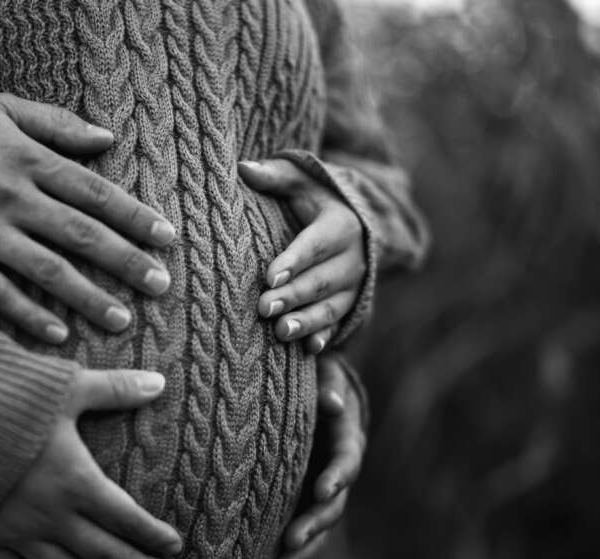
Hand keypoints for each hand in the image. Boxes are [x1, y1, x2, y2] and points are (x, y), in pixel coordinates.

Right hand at [0, 94, 175, 343]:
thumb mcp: (0, 108)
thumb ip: (56, 123)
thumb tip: (108, 137)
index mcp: (27, 160)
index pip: (94, 191)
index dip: (134, 216)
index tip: (166, 239)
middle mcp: (11, 197)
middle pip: (81, 234)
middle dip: (126, 262)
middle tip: (160, 286)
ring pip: (47, 270)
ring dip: (88, 297)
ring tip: (122, 319)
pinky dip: (29, 315)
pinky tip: (60, 335)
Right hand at [0, 368, 181, 558]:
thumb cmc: (4, 394)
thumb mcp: (65, 386)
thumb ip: (114, 389)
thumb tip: (159, 381)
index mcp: (76, 480)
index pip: (127, 519)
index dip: (153, 536)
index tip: (174, 547)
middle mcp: (51, 514)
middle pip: (106, 554)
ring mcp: (17, 532)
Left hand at [238, 159, 364, 352]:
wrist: (358, 220)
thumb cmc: (318, 198)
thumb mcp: (304, 180)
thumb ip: (276, 175)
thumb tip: (241, 168)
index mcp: (341, 224)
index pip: (315, 244)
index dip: (293, 261)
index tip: (268, 276)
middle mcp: (354, 257)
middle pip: (321, 280)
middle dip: (292, 296)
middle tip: (263, 309)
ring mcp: (355, 284)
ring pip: (332, 306)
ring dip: (307, 321)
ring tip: (281, 332)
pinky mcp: (353, 304)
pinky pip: (340, 323)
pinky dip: (326, 336)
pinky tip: (310, 349)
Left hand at [269, 356, 365, 558]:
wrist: (316, 389)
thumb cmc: (318, 375)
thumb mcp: (326, 372)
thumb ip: (327, 384)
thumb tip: (330, 400)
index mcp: (346, 439)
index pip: (346, 461)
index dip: (336, 476)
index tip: (322, 489)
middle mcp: (337, 472)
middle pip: (333, 505)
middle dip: (313, 524)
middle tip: (291, 540)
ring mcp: (321, 491)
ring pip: (318, 527)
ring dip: (301, 551)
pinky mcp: (304, 501)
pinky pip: (301, 531)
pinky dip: (290, 554)